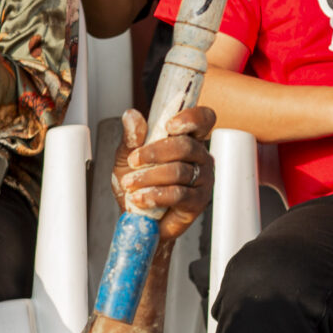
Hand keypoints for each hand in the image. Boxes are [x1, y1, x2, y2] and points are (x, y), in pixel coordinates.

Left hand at [113, 105, 213, 241]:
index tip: (169, 125)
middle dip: (155, 153)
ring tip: (131, 184)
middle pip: (185, 145)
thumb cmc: (139, 183)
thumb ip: (132, 137)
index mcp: (188, 139)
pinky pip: (179, 194)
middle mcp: (199, 157)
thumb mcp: (128, 157)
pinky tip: (140, 198)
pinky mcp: (198, 201)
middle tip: (134, 161)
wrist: (139, 216)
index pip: (203, 119)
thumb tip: (131, 116)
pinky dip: (155, 195)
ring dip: (149, 177)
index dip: (191, 118)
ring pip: (179, 171)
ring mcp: (202, 179)